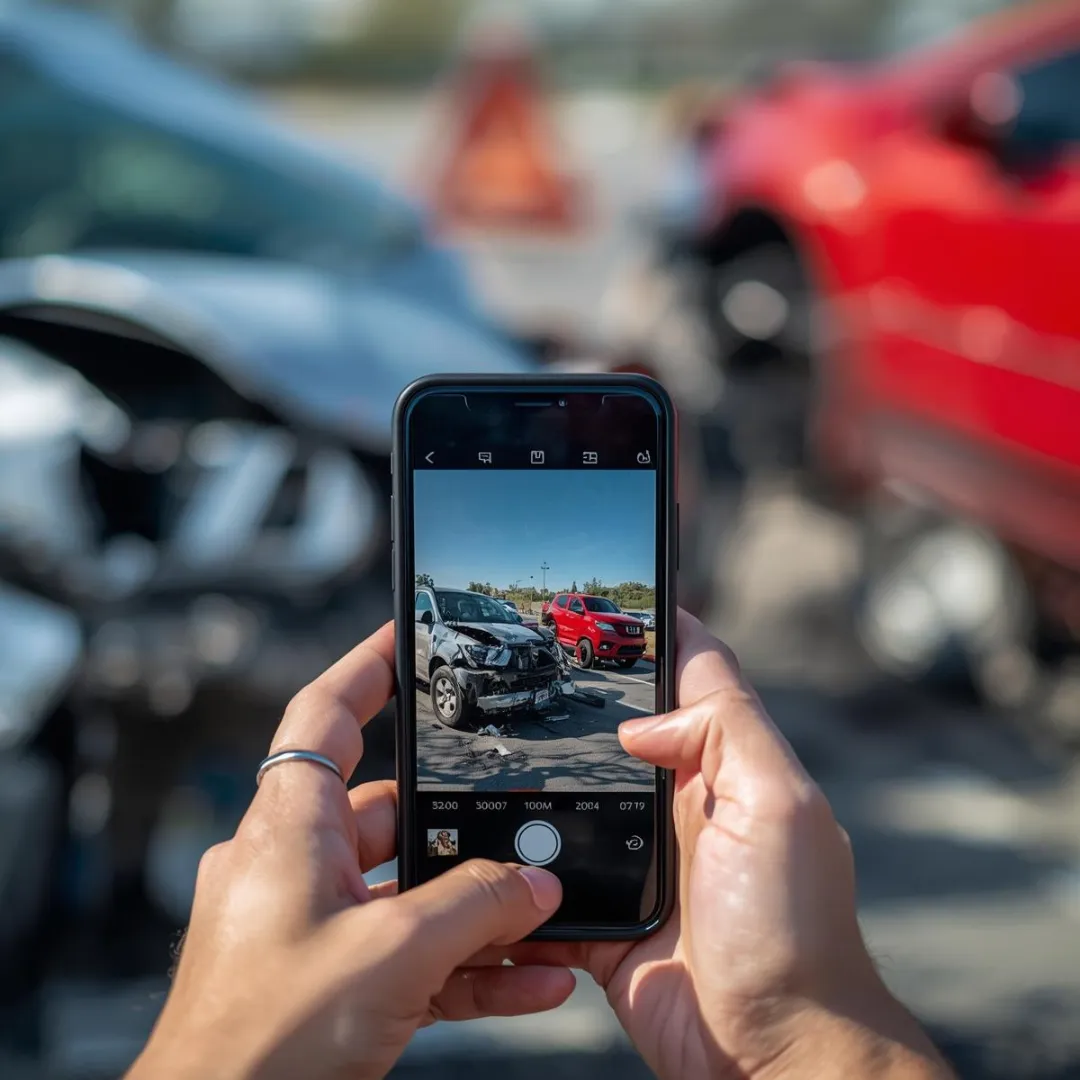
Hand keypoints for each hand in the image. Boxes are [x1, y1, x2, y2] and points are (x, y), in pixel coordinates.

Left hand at [128, 623, 573, 1079]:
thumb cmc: (259, 1041)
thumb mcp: (391, 955)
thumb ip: (475, 908)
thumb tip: (535, 884)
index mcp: (289, 826)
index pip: (324, 715)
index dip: (367, 666)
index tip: (406, 634)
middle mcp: (294, 863)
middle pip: (391, 813)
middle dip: (462, 829)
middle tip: (524, 830)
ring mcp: (309, 924)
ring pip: (408, 891)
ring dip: (477, 908)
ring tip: (543, 918)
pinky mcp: (327, 980)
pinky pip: (409, 952)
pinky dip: (463, 962)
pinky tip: (526, 981)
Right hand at [513, 610, 951, 1079]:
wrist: (769, 1053)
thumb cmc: (793, 934)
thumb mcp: (779, 806)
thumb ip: (726, 734)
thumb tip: (643, 720)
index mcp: (726, 769)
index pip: (691, 679)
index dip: (657, 632)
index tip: (616, 595)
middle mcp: (682, 806)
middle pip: (620, 731)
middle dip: (580, 699)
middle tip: (527, 664)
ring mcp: (641, 861)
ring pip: (575, 800)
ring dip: (542, 783)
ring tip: (488, 747)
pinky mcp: (606, 915)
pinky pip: (551, 879)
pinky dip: (525, 866)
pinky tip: (491, 846)